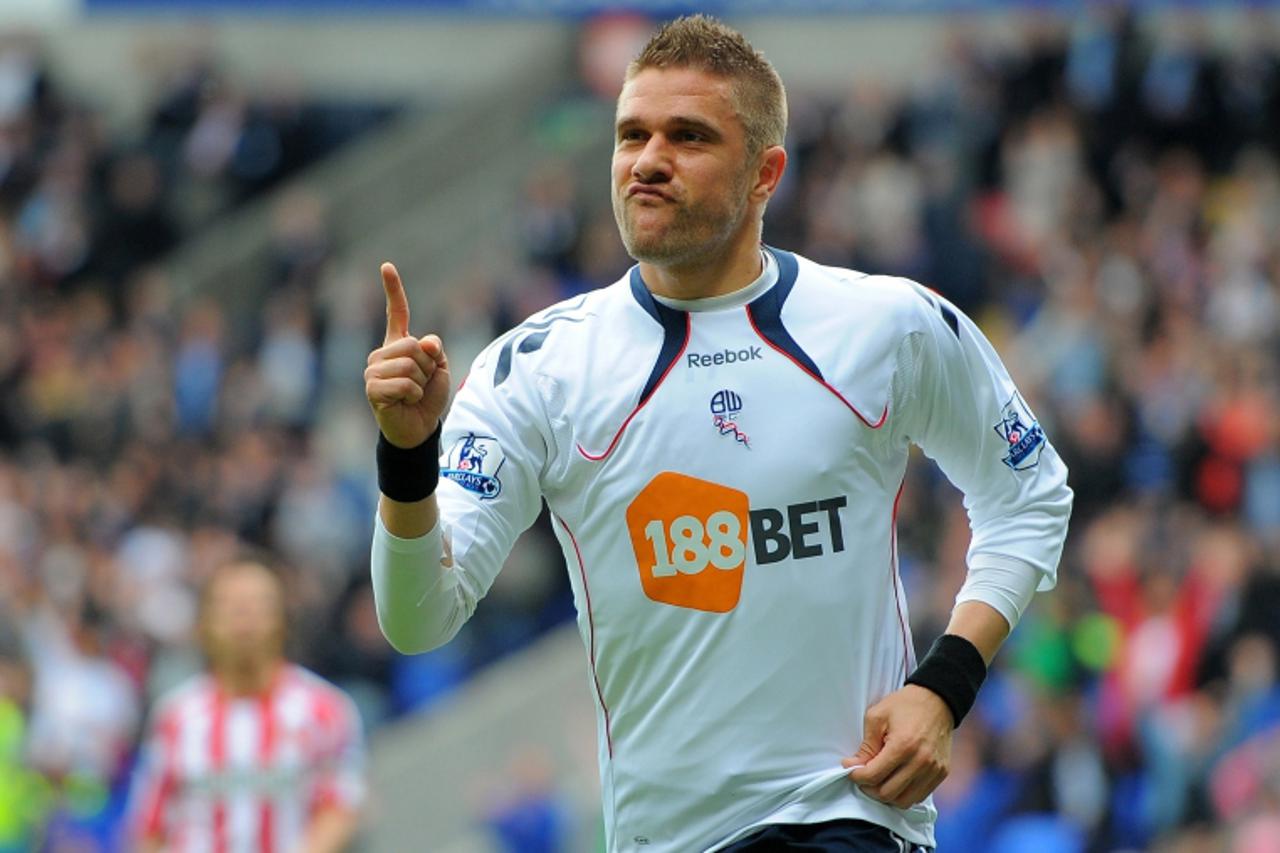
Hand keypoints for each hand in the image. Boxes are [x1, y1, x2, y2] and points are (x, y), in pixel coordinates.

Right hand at [365, 262, 450, 447]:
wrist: (419, 428)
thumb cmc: (427, 397)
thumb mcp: (438, 368)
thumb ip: (434, 350)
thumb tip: (424, 341)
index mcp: (398, 344)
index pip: (396, 313)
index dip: (393, 290)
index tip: (387, 266)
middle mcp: (381, 354)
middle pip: (413, 345)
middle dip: (427, 366)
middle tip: (421, 383)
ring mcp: (373, 370)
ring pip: (409, 364)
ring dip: (421, 382)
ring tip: (412, 394)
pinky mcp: (372, 388)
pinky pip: (404, 383)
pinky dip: (414, 394)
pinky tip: (406, 402)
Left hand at [843, 684, 952, 808]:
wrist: (937, 699)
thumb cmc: (905, 705)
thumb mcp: (877, 717)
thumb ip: (866, 746)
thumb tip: (854, 765)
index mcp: (903, 745)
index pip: (873, 775)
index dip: (856, 776)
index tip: (850, 769)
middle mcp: (921, 761)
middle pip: (887, 793)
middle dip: (869, 788)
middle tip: (862, 777)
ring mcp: (934, 769)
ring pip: (904, 801)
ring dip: (886, 795)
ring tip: (878, 780)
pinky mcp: (941, 773)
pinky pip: (919, 796)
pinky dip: (904, 793)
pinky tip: (895, 780)